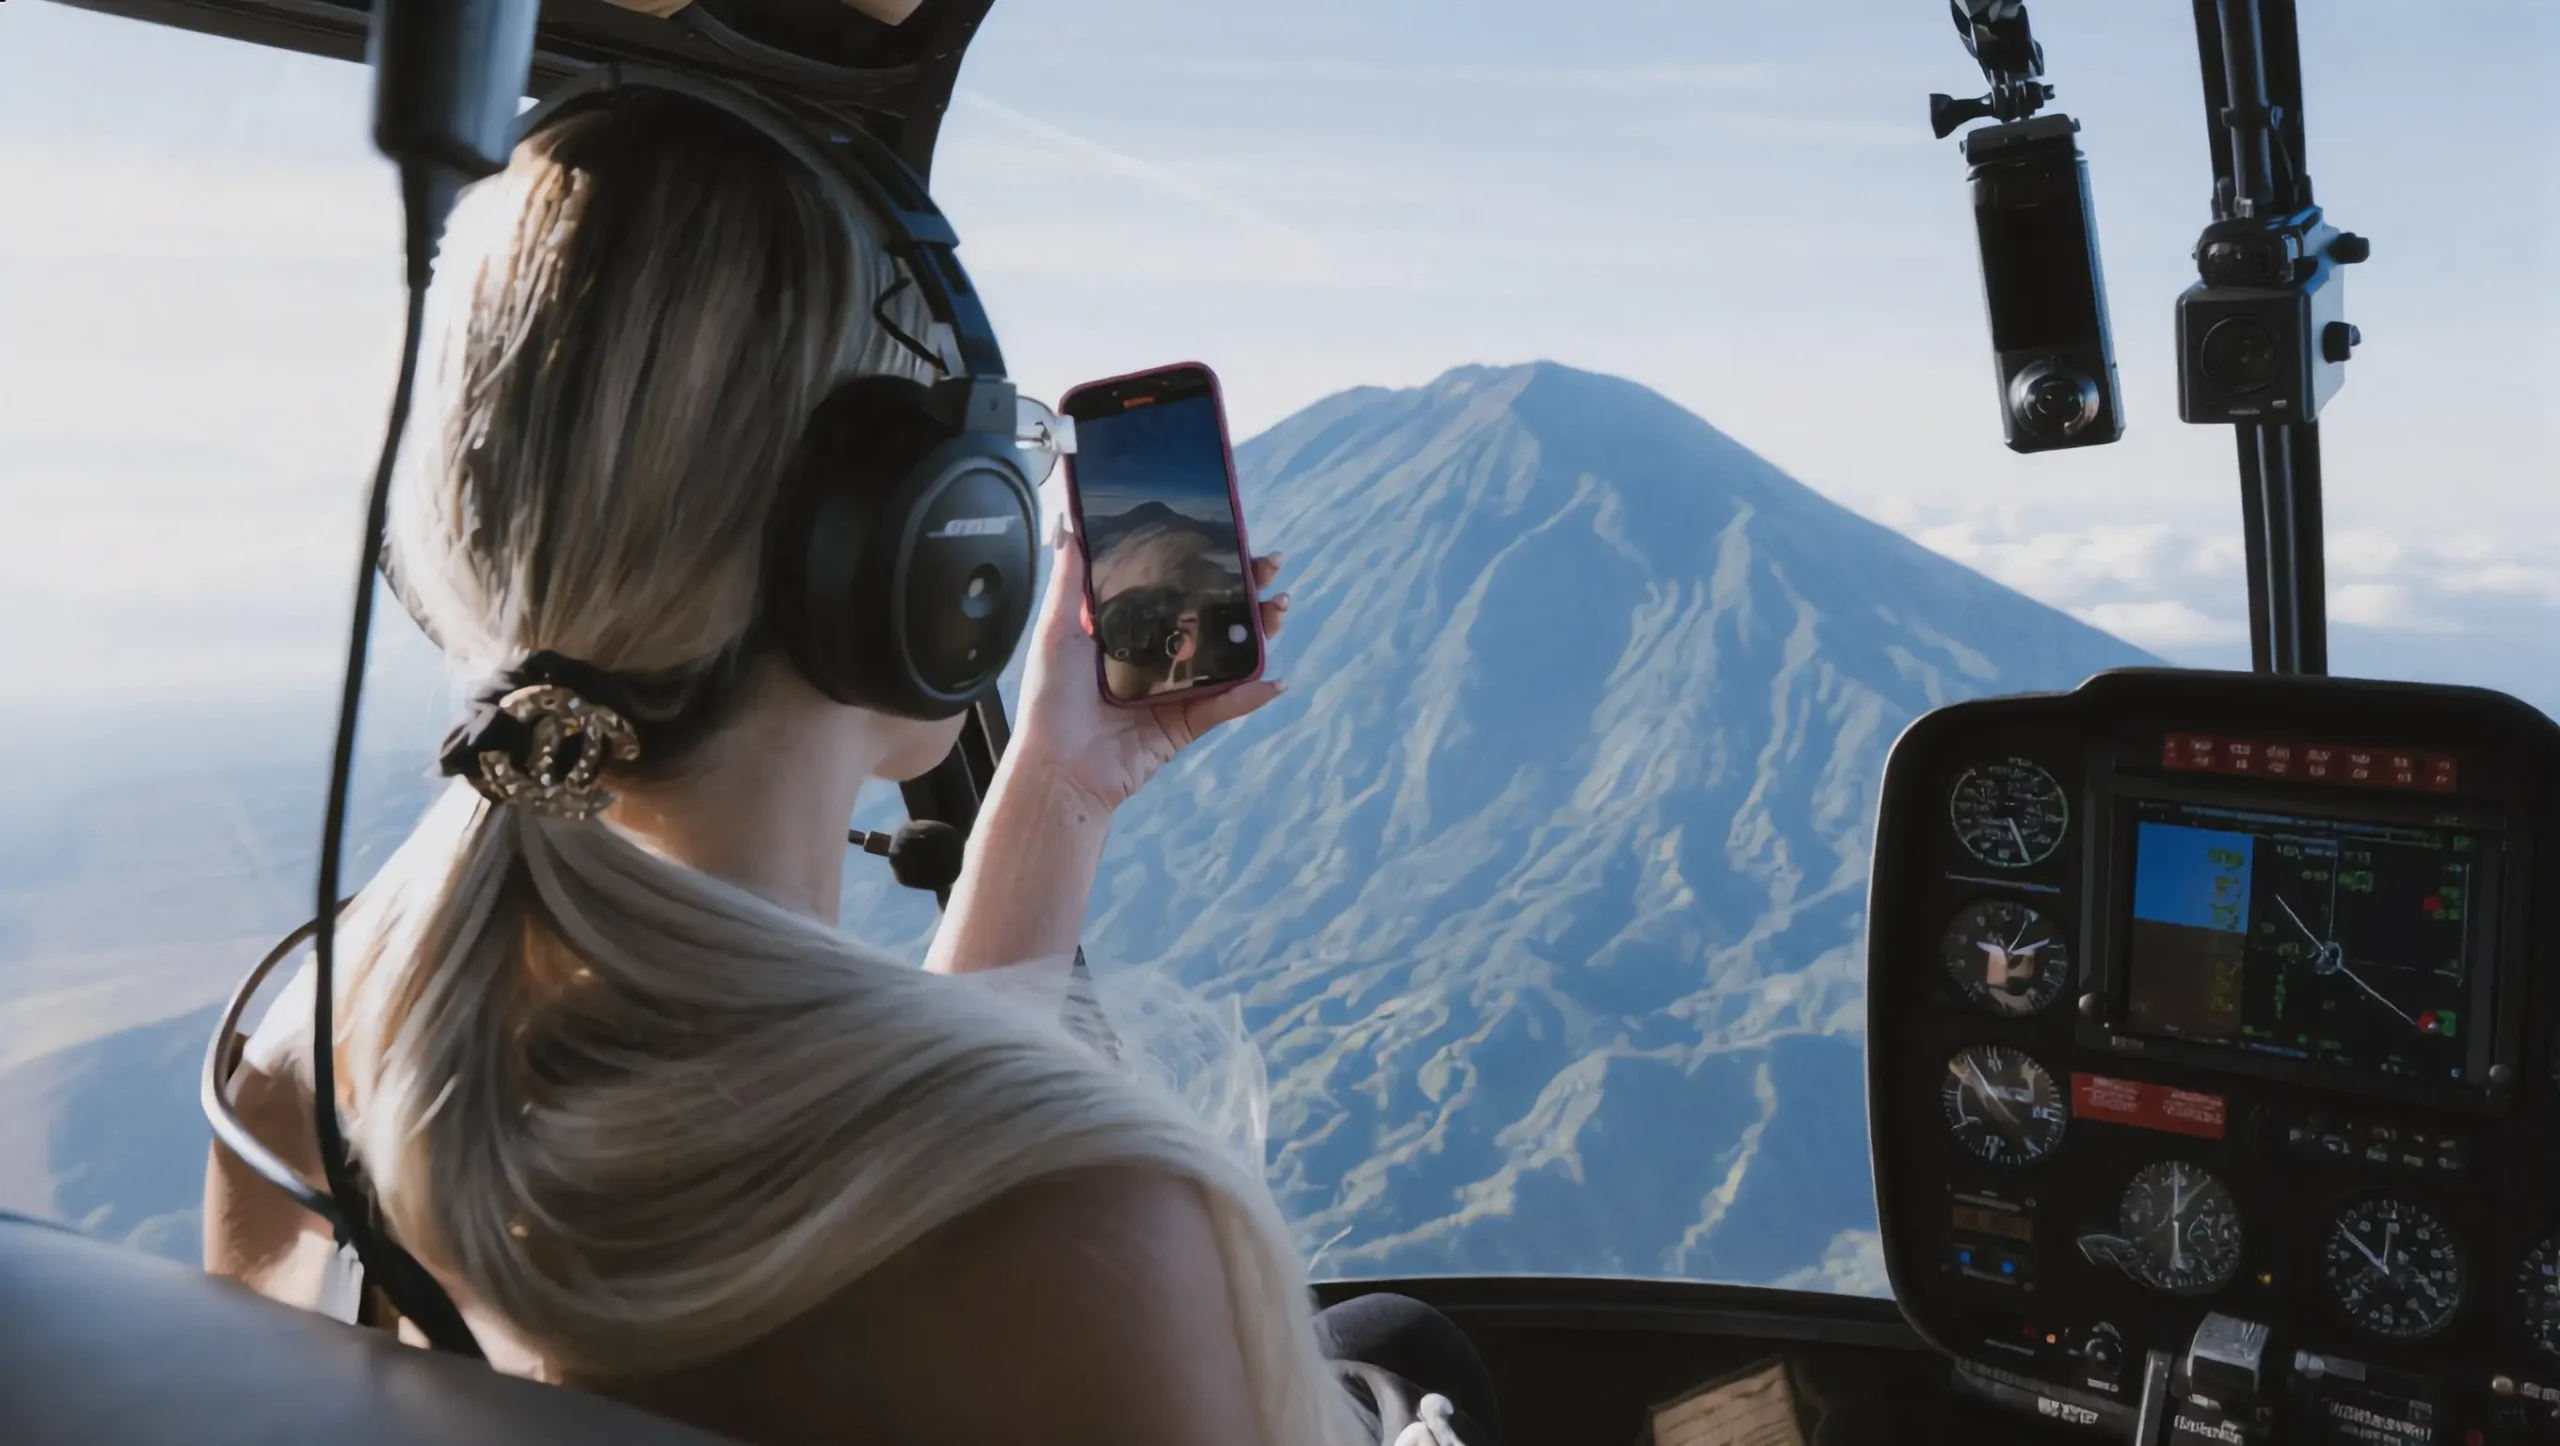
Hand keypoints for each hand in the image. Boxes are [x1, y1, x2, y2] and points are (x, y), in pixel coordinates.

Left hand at [1007, 534, 1289, 814]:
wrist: (1058, 769)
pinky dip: (1249, 695)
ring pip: (1225, 657)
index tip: (1230, 542)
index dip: (1203, 567)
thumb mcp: (1057, 632)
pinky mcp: (1183, 725)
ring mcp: (1173, 692)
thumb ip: (1069, 583)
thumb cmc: (1050, 702)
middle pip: (1209, 618)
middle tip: (1269, 567)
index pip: (1173, 591)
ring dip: (1257, 634)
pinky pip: (1222, 706)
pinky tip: (1273, 679)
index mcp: (1125, 632)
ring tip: (1277, 611)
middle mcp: (1153, 658)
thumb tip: (1068, 528)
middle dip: (1244, 592)